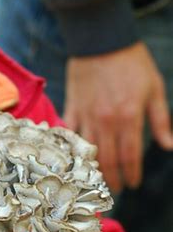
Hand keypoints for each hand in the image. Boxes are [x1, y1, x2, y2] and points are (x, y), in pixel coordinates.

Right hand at [64, 41, 172, 192]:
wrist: (101, 39)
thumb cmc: (132, 62)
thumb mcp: (154, 89)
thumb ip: (161, 120)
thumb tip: (169, 146)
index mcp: (128, 116)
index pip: (130, 156)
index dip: (133, 174)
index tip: (134, 184)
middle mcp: (106, 120)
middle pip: (107, 160)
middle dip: (112, 180)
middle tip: (115, 192)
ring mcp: (86, 115)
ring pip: (87, 152)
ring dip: (92, 170)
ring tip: (95, 183)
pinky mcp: (72, 107)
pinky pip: (69, 134)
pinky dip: (71, 148)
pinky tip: (73, 160)